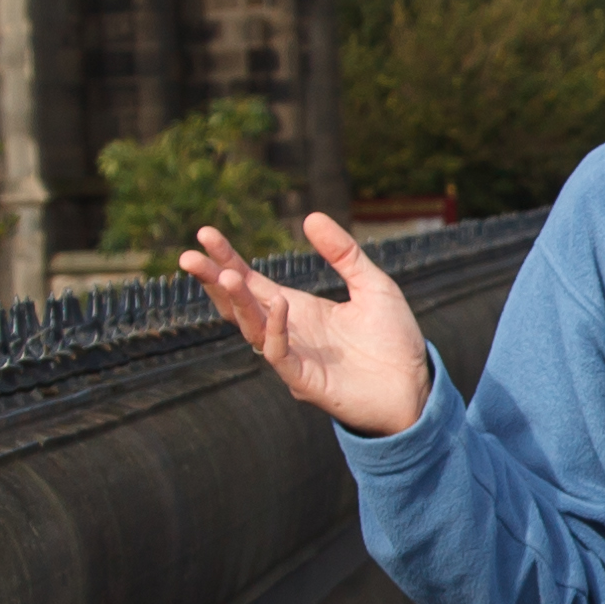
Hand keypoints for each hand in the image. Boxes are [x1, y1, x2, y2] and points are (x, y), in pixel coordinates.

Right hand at [178, 215, 432, 437]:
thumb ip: (343, 253)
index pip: (251, 281)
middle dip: (213, 282)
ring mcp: (293, 357)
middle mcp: (287, 332)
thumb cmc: (393, 340)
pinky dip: (276, 329)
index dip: (227, 258)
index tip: (204, 234)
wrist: (416, 387)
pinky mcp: (305, 381)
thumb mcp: (372, 285)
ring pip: (251, 329)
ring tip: (228, 275)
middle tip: (188, 258)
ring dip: (237, 303)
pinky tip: (278, 303)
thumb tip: (310, 217)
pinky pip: (279, 354)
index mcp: (296, 309)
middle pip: (238, 305)